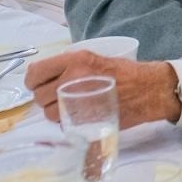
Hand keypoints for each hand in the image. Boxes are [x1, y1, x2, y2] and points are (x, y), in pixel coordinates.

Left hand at [24, 51, 180, 127]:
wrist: (149, 90)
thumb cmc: (124, 72)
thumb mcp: (94, 58)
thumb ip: (70, 66)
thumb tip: (45, 76)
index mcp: (74, 61)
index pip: (35, 73)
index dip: (33, 80)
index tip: (38, 83)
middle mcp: (73, 79)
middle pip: (39, 95)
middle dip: (45, 97)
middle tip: (58, 95)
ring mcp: (78, 101)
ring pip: (49, 112)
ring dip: (55, 111)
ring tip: (70, 106)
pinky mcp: (86, 119)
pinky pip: (63, 124)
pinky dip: (67, 122)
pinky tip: (79, 115)